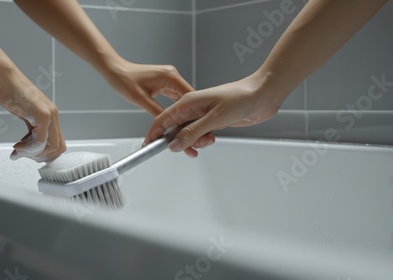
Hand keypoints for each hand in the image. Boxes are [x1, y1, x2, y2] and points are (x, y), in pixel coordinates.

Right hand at [0, 74, 65, 161]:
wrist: (4, 79)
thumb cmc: (11, 93)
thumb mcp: (26, 114)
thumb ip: (32, 129)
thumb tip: (29, 146)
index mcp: (51, 115)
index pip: (58, 142)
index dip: (45, 153)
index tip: (30, 154)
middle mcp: (53, 115)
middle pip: (59, 147)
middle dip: (41, 157)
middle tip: (24, 155)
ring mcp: (50, 115)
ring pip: (51, 146)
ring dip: (33, 154)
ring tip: (18, 151)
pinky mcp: (42, 115)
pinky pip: (40, 141)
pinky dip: (28, 148)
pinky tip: (17, 147)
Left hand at [104, 59, 194, 116]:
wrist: (114, 70)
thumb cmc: (124, 80)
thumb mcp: (141, 99)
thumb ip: (157, 112)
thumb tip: (168, 124)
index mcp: (170, 76)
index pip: (190, 95)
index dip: (193, 111)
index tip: (194, 124)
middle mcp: (172, 75)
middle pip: (188, 97)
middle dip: (189, 113)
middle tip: (189, 129)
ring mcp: (169, 79)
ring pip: (182, 98)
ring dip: (183, 111)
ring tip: (184, 125)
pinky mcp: (164, 83)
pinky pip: (174, 97)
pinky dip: (176, 107)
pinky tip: (176, 118)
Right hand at [144, 73, 282, 156]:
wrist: (263, 94)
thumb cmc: (241, 97)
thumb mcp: (215, 118)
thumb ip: (192, 133)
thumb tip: (174, 144)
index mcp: (188, 102)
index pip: (162, 120)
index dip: (154, 134)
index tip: (148, 147)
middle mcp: (192, 108)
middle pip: (173, 129)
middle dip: (179, 142)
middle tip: (192, 149)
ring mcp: (202, 114)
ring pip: (187, 134)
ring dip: (194, 142)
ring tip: (208, 140)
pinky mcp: (212, 120)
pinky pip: (199, 134)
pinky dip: (203, 140)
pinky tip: (212, 138)